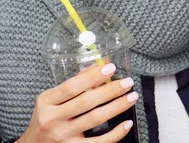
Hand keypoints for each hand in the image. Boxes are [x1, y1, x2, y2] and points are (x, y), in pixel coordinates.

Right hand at [18, 63, 136, 142]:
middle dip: (111, 90)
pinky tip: (127, 123)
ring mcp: (62, 137)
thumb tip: (102, 64)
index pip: (71, 87)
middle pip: (86, 102)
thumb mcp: (53, 98)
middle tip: (128, 82)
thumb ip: (77, 81)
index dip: (93, 76)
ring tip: (132, 97)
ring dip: (117, 107)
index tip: (111, 68)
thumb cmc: (48, 117)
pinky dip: (115, 133)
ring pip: (94, 119)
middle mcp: (52, 119)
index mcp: (46, 102)